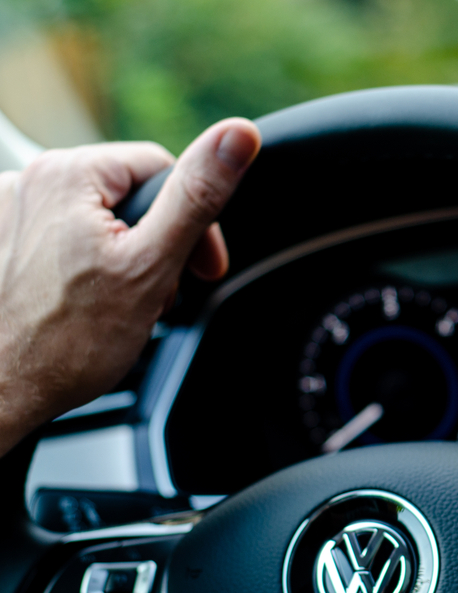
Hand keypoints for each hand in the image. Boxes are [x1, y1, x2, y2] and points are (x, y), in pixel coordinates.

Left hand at [0, 118, 260, 455]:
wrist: (3, 394)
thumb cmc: (67, 342)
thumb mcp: (153, 264)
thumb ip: (197, 196)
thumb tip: (237, 137)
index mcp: (70, 174)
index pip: (162, 169)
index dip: (195, 222)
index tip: (202, 268)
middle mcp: (32, 182)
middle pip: (130, 196)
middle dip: (158, 245)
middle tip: (161, 293)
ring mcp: (11, 213)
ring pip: (100, 219)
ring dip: (126, 258)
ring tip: (123, 303)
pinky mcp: (5, 243)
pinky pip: (66, 238)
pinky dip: (88, 266)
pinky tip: (89, 301)